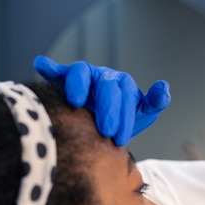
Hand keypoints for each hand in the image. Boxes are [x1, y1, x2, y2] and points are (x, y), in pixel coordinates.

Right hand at [33, 55, 170, 145]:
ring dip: (78, 85)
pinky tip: (41, 65)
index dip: (123, 116)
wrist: (102, 129)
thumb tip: (164, 88)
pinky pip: (57, 71)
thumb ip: (154, 102)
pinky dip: (49, 67)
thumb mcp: (142, 114)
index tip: (120, 139)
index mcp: (122, 84)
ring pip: (81, 72)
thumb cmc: (123, 120)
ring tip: (75, 102)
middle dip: (107, 108)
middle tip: (106, 131)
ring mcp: (84, 77)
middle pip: (105, 86)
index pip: (124, 95)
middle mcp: (103, 77)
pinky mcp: (65, 81)